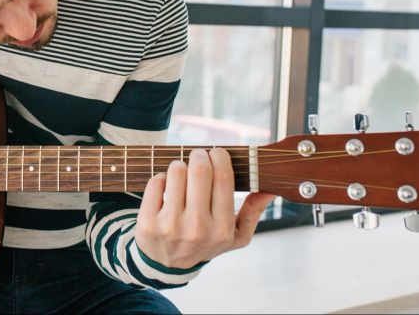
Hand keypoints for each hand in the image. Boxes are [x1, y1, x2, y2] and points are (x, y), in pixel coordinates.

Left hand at [134, 148, 274, 268]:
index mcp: (222, 229)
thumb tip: (270, 190)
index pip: (223, 178)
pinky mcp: (148, 222)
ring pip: (176, 171)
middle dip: (199, 155)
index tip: (216, 153)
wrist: (167, 265)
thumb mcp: (235, 236)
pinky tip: (166, 188)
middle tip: (198, 156)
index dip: (220, 157)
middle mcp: (197, 228)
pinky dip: (161, 178)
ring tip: (182, 174)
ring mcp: (171, 226)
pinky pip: (155, 181)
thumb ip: (253, 212)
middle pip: (200, 169)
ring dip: (179, 166)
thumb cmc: (205, 242)